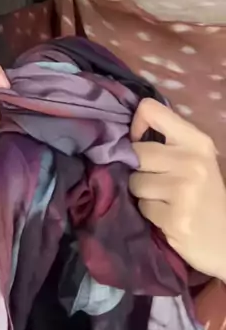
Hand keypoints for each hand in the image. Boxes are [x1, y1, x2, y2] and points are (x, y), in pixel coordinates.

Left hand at [129, 98, 225, 281]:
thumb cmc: (205, 195)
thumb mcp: (195, 158)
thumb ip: (166, 140)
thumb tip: (124, 132)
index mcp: (196, 140)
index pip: (151, 110)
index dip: (135, 125)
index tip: (139, 142)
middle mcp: (191, 161)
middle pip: (136, 152)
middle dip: (138, 169)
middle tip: (157, 180)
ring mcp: (184, 190)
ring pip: (135, 181)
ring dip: (143, 193)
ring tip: (164, 199)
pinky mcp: (175, 219)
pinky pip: (142, 207)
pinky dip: (149, 213)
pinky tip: (168, 216)